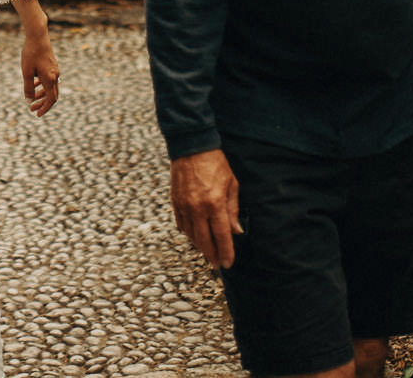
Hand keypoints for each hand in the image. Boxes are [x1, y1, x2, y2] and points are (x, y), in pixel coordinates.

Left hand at [21, 32, 59, 115]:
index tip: (37, 115)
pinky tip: (34, 84)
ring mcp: (54, 70)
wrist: (37, 36)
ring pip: (50, 88)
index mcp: (50, 79)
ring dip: (41, 95)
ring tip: (31, 99)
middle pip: (51, 95)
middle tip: (32, 110)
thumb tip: (29, 101)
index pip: (50, 100)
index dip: (44, 108)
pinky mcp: (52, 65)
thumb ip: (28, 88)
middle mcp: (55, 76)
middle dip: (42, 104)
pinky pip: (49, 80)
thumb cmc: (31, 53)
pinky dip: (42, 85)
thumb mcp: (26, 72)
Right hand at [171, 149, 241, 268]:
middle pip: (204, 241)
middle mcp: (197, 208)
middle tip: (217, 264)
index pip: (222, 235)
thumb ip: (233, 210)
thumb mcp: (231, 184)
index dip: (226, 252)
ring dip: (200, 246)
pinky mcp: (175, 202)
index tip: (228, 263)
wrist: (191, 147)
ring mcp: (184, 206)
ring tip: (208, 252)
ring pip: (191, 235)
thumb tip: (237, 232)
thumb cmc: (216, 164)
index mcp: (215, 203)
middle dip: (212, 255)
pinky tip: (195, 237)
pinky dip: (189, 234)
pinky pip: (181, 225)